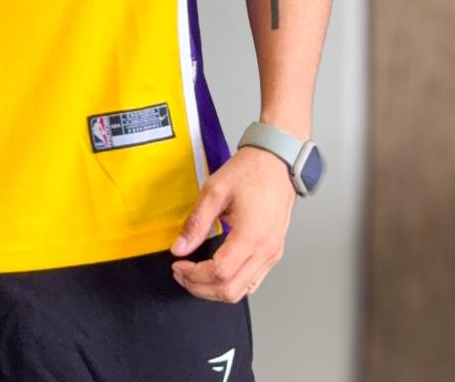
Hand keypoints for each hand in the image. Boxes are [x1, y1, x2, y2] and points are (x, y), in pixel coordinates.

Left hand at [168, 146, 296, 301]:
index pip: (219, 272)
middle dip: (200, 288)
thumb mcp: (215, 190)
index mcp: (251, 236)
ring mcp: (272, 254)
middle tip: (182, 274)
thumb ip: (196, 222)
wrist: (276, 162)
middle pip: (230, 290)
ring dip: (215, 290)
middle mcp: (265, 250)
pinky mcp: (274, 252)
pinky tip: (216, 272)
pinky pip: (252, 281)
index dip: (194, 275)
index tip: (178, 265)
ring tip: (195, 275)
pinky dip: (231, 284)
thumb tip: (180, 247)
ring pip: (242, 291)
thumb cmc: (250, 171)